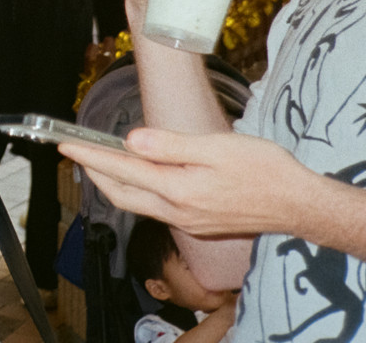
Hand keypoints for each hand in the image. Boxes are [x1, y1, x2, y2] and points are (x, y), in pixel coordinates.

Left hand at [59, 127, 320, 239]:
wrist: (299, 204)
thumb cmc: (264, 170)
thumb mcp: (217, 148)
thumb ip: (170, 145)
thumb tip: (131, 141)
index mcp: (179, 190)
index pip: (123, 171)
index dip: (91, 156)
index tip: (67, 143)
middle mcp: (178, 211)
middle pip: (123, 194)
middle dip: (96, 173)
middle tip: (76, 151)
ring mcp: (188, 221)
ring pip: (139, 203)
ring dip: (116, 183)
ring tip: (101, 161)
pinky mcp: (199, 224)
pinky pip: (157, 208)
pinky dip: (140, 191)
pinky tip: (143, 176)